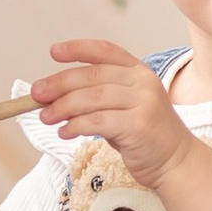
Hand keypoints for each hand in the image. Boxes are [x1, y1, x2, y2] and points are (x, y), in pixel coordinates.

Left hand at [30, 40, 194, 193]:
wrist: (175, 162)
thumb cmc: (142, 135)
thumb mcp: (122, 108)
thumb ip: (96, 97)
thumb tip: (51, 96)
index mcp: (138, 71)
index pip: (105, 51)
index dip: (77, 49)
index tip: (53, 52)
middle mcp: (142, 82)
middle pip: (92, 75)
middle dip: (59, 84)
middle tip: (36, 94)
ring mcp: (143, 102)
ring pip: (92, 98)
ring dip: (62, 107)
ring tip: (45, 117)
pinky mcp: (139, 125)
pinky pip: (97, 122)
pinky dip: (75, 126)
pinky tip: (64, 132)